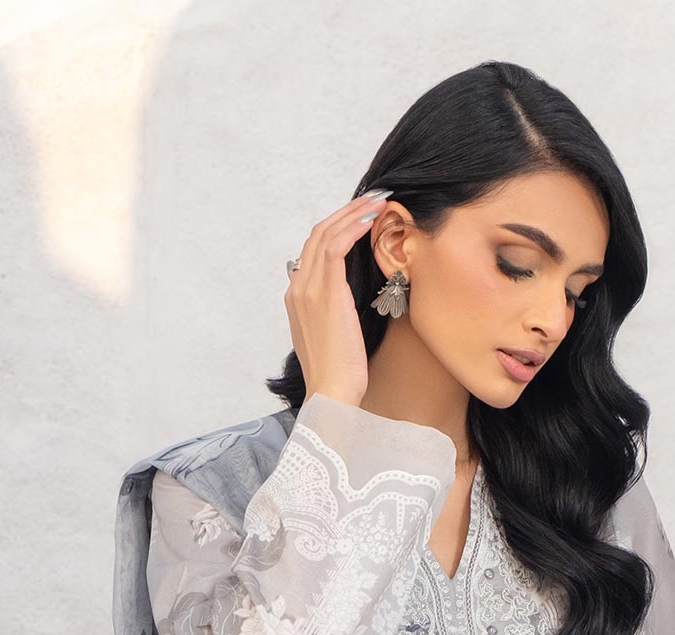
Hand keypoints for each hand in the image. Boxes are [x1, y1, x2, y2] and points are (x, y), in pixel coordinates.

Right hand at [285, 190, 395, 407]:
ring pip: (326, 233)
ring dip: (353, 212)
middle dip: (346, 211)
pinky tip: (372, 220)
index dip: (338, 227)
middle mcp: (297, 287)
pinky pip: (335, 246)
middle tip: (373, 198)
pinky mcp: (325, 293)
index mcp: (297, 296)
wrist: (332, 395)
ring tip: (378, 202)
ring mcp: (308, 288)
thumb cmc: (339, 375)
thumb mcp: (334, 337)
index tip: (362, 216)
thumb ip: (334, 311)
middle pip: (318, 233)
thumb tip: (344, 294)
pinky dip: (353, 228)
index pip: (314, 248)